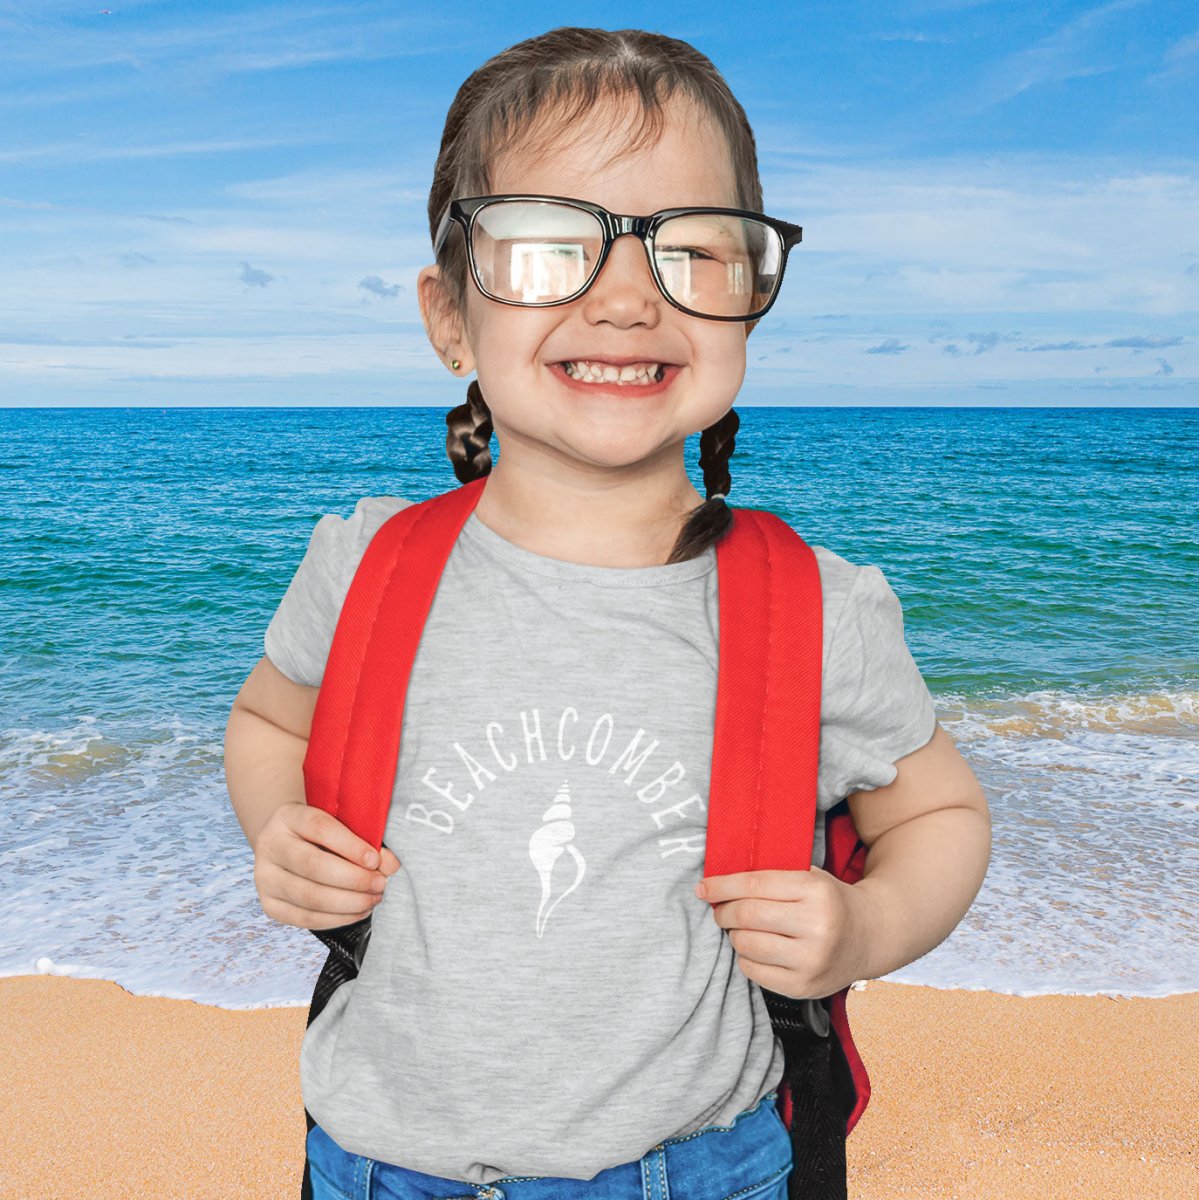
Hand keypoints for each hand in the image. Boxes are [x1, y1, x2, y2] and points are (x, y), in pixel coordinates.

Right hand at [253, 801, 402, 930]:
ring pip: (309, 896)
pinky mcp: (270, 904)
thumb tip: (391, 865)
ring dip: (348, 903)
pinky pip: (305, 918)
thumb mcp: (341, 823)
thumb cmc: (324, 833)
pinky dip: (336, 919)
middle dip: (353, 879)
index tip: (376, 860)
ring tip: (373, 899)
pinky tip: (358, 912)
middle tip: (381, 884)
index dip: (351, 846)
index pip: (320, 828)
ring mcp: (265, 877)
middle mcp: (269, 845)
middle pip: (313, 865)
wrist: (288, 844)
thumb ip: (365, 839)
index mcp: (288, 816)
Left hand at [696, 868, 873, 999]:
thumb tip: (719, 884)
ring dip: (733, 935)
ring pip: (746, 945)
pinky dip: (745, 957)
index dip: (722, 885)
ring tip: (740, 929)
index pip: (754, 885)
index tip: (703, 887)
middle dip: (723, 911)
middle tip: (720, 910)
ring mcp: (811, 960)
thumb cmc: (830, 901)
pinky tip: (756, 948)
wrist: (870, 936)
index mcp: (816, 891)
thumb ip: (771, 877)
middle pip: (747, 915)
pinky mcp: (803, 987)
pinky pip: (754, 971)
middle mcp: (817, 926)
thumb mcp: (810, 876)